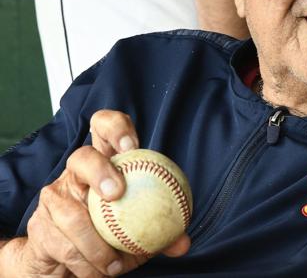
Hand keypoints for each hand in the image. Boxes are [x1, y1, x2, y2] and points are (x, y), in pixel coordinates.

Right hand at [5, 110, 189, 276]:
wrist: (63, 257)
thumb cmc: (108, 231)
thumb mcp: (137, 228)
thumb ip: (161, 232)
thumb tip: (183, 242)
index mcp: (105, 162)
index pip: (104, 128)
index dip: (115, 128)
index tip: (131, 145)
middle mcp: (76, 173)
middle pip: (82, 157)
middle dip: (99, 170)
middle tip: (117, 194)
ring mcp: (54, 196)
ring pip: (71, 213)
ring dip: (95, 244)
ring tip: (115, 265)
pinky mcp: (40, 224)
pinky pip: (63, 245)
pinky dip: (86, 263)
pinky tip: (100, 273)